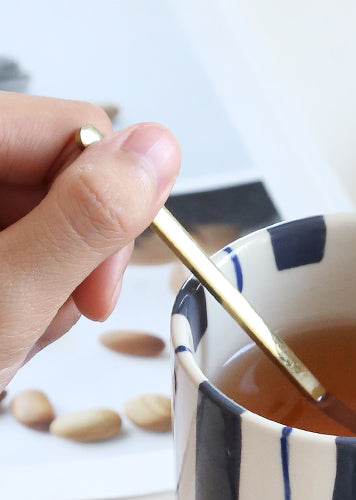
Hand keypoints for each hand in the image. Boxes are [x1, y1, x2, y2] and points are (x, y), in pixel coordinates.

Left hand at [0, 92, 180, 389]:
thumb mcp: (7, 298)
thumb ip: (86, 219)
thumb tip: (156, 150)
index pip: (73, 132)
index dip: (108, 208)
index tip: (97, 282)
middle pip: (65, 178)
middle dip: (75, 257)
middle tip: (43, 312)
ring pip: (55, 219)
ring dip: (54, 285)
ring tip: (12, 327)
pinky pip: (31, 245)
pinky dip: (32, 294)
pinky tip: (5, 324)